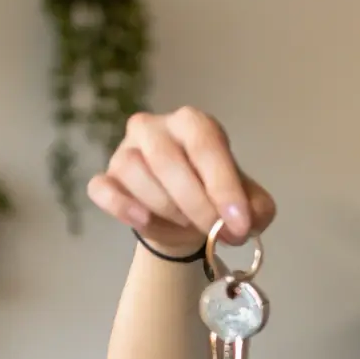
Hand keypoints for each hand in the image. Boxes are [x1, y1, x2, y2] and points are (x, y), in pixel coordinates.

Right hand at [87, 107, 275, 250]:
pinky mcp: (107, 177)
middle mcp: (156, 128)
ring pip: (136, 172)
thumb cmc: (216, 199)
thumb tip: (243, 222)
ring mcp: (125, 150)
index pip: (206, 146)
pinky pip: (103, 188)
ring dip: (166, 208)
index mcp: (195, 124)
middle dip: (196, 204)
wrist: (184, 220)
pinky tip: (143, 220)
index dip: (223, 187)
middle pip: (168, 160)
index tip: (238, 223)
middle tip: (215, 233)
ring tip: (186, 223)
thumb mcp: (249, 205)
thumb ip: (256, 209)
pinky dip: (122, 206)